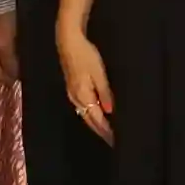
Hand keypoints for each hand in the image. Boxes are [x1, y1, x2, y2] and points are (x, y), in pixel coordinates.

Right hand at [59, 21, 113, 142]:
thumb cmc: (86, 56)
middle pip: (89, 120)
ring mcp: (72, 93)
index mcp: (83, 95)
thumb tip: (110, 112)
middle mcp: (76, 98)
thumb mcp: (99, 74)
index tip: (116, 140)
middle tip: (112, 141)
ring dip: (95, 125)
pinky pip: (82, 108)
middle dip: (100, 131)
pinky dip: (90, 115)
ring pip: (84, 115)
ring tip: (105, 132)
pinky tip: (95, 115)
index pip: (97, 119)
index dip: (107, 130)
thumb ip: (104, 93)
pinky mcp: (72, 88)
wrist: (68, 42)